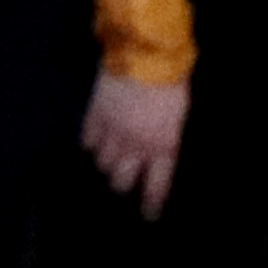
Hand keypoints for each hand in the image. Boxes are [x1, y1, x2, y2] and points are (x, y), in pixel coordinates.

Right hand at [83, 74, 187, 218]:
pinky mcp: (96, 114)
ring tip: (110, 159)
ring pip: (103, 163)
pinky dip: (92, 143)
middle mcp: (136, 144)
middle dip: (123, 184)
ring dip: (107, 163)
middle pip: (122, 180)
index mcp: (163, 146)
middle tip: (124, 182)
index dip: (151, 204)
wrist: (146, 52)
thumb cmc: (172, 83)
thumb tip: (161, 154)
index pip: (156, 186)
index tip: (148, 215)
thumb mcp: (179, 117)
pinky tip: (96, 140)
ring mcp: (113, 130)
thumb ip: (167, 140)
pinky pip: (88, 139)